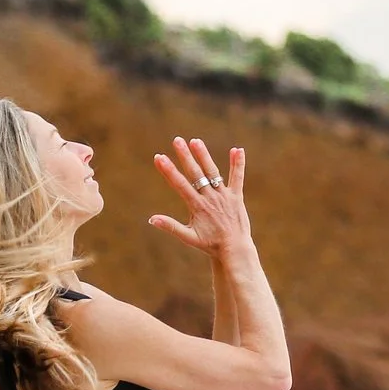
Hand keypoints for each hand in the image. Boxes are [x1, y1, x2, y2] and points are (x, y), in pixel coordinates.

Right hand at [148, 137, 252, 259]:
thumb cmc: (210, 244)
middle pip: (195, 173)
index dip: (169, 170)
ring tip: (195, 141)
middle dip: (185, 156)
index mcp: (197, 206)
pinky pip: (237, 177)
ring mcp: (224, 196)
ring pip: (213, 172)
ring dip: (204, 156)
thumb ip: (171, 226)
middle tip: (176, 140)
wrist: (234, 249)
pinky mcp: (236, 196)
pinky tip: (237, 149)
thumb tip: (151, 219)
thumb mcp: (188, 237)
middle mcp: (210, 198)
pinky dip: (237, 164)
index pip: (180, 185)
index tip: (159, 157)